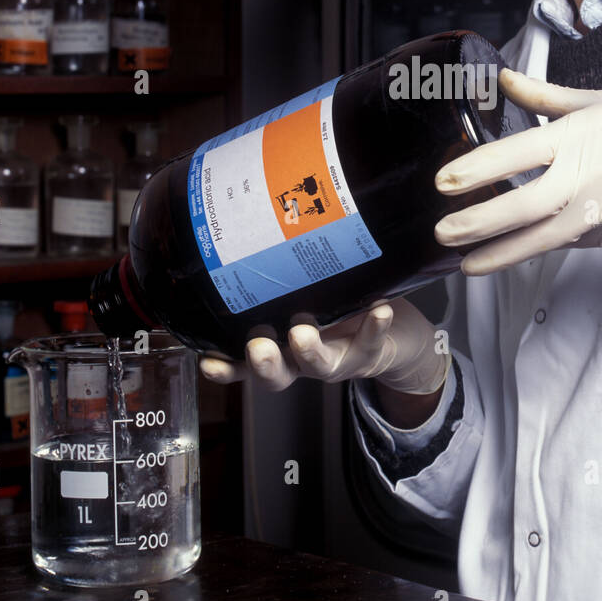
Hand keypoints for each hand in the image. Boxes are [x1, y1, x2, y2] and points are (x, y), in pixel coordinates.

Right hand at [199, 296, 448, 394]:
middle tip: (257, 346)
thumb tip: (250, 227)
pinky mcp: (370, 352)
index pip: (244, 362)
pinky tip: (380, 310)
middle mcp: (303, 359)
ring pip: (319, 365)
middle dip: (264, 363)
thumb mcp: (305, 297)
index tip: (206, 362)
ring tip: (303, 330)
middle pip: (277, 373)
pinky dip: (375, 326)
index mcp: (281, 346)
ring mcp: (336, 359)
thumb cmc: (339, 312)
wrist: (395, 337)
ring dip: (310, 350)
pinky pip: (372, 341)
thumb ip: (281, 278)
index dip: (225, 367)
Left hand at [433, 68, 601, 273]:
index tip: (445, 182)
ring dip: (502, 253)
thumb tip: (503, 78)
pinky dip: (545, 245)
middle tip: (442, 232)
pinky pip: (574, 242)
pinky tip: (517, 250)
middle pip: (526, 206)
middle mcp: (594, 174)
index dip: (480, 169)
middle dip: (479, 223)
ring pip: (545, 238)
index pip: (522, 152)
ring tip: (466, 263)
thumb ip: (547, 96)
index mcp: (586, 133)